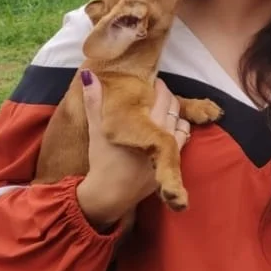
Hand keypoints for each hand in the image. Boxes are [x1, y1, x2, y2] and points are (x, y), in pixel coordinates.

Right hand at [75, 69, 189, 229]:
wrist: (108, 195)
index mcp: (146, 128)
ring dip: (177, 115)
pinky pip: (183, 143)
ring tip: (166, 109)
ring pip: (182, 126)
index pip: (162, 99)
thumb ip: (94, 101)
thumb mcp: (96, 129)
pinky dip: (179, 132)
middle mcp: (162, 139)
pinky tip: (170, 129)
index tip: (153, 83)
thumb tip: (88, 75)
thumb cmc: (102, 161)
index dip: (160, 88)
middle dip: (169, 98)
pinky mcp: (170, 167)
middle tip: (159, 92)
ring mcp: (169, 154)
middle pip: (174, 110)